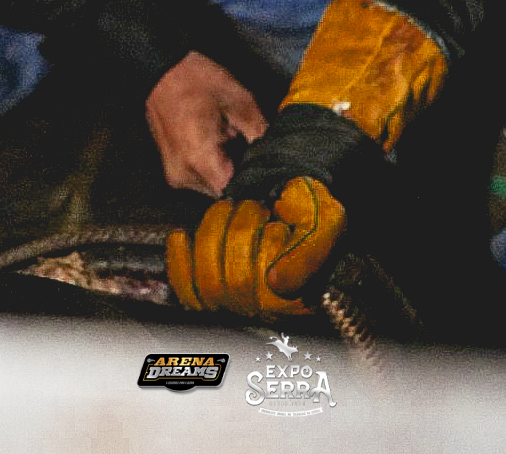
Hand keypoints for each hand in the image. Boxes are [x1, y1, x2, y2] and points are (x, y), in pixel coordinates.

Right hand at [145, 50, 266, 196]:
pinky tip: (218, 140)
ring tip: (230, 138)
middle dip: (240, 172)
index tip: (267, 171)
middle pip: (224, 191)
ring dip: (226, 168)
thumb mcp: (239, 101)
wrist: (161, 68)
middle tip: (248, 145)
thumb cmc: (198, 80)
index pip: (236, 191)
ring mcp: (175, 174)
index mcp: (200, 160)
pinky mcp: (172, 168)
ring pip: (212, 185)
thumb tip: (278, 155)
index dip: (254, 183)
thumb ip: (260, 133)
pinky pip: (200, 176)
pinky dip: (213, 164)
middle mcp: (184, 175)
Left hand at [167, 176, 345, 317]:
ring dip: (215, 231)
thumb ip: (311, 252)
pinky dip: (178, 258)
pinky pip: (184, 287)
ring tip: (230, 211)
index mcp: (298, 300)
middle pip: (236, 280)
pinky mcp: (202, 292)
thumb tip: (274, 282)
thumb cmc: (304, 207)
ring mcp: (231, 303)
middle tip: (255, 208)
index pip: (270, 285)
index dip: (269, 243)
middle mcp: (264, 310)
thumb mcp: (327, 221)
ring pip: (208, 279)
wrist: (280, 193)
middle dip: (242, 229)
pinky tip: (182, 235)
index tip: (276, 220)